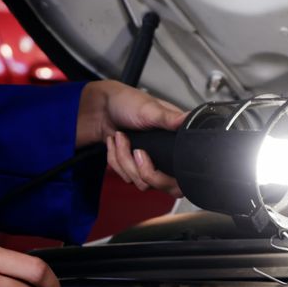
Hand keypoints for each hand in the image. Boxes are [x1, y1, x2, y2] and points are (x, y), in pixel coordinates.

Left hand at [76, 80, 186, 196]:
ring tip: (120, 138)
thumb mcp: (150, 109)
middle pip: (163, 184)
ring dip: (124, 159)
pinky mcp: (132, 166)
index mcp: (174, 138)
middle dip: (141, 169)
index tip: (147, 154)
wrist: (97, 108)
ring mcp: (148, 162)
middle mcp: (164, 154)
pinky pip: (125, 177)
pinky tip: (115, 142)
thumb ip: (170, 118)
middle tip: (135, 150)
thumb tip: (190, 118)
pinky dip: (115, 159)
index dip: (167, 172)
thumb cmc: (125, 102)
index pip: (182, 170)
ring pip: (141, 182)